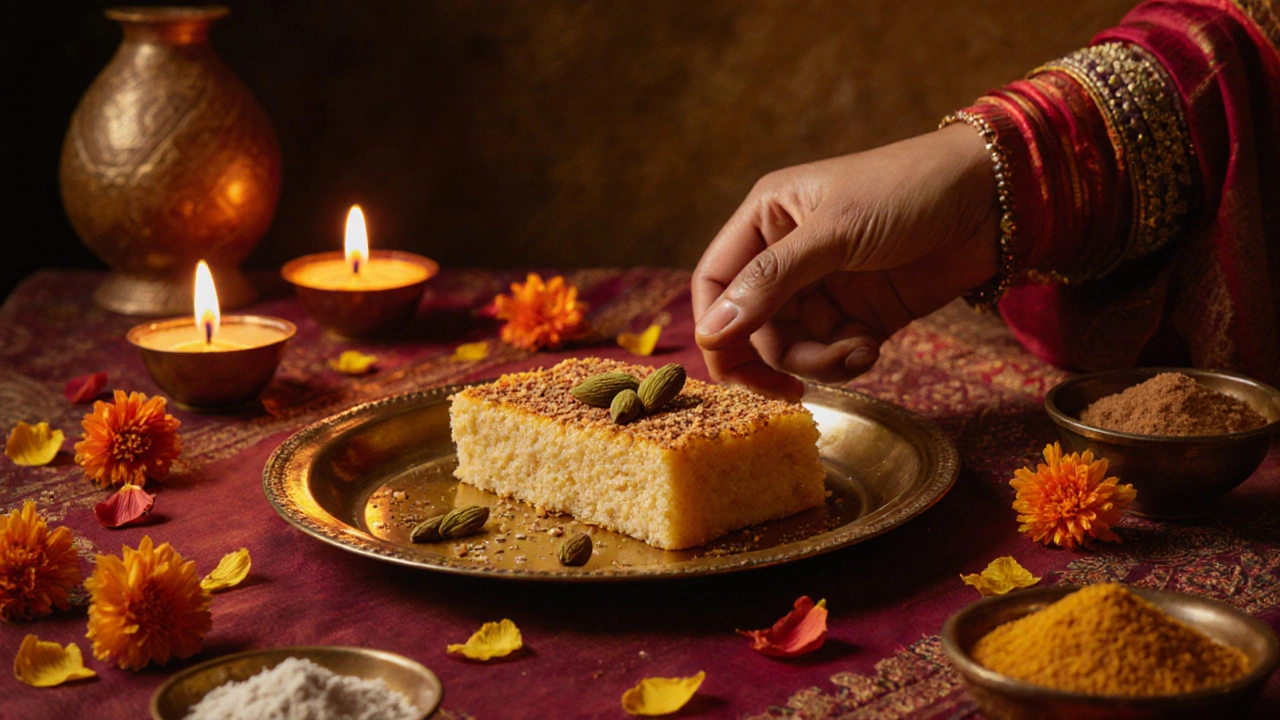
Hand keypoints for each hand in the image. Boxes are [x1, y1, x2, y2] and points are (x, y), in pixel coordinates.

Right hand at [692, 124, 1000, 399]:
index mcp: (766, 219)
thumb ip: (770, 282)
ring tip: (857, 351)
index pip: (715, 281)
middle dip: (777, 356)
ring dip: (819, 361)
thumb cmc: (907, 189)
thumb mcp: (833, 231)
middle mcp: (787, 255)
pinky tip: (872, 348)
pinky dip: (847, 361)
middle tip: (794, 387)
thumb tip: (711, 331)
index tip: (732, 366)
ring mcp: (824, 287)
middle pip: (752, 326)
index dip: (716, 327)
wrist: (995, 198)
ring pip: (792, 347)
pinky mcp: (861, 314)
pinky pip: (832, 354)